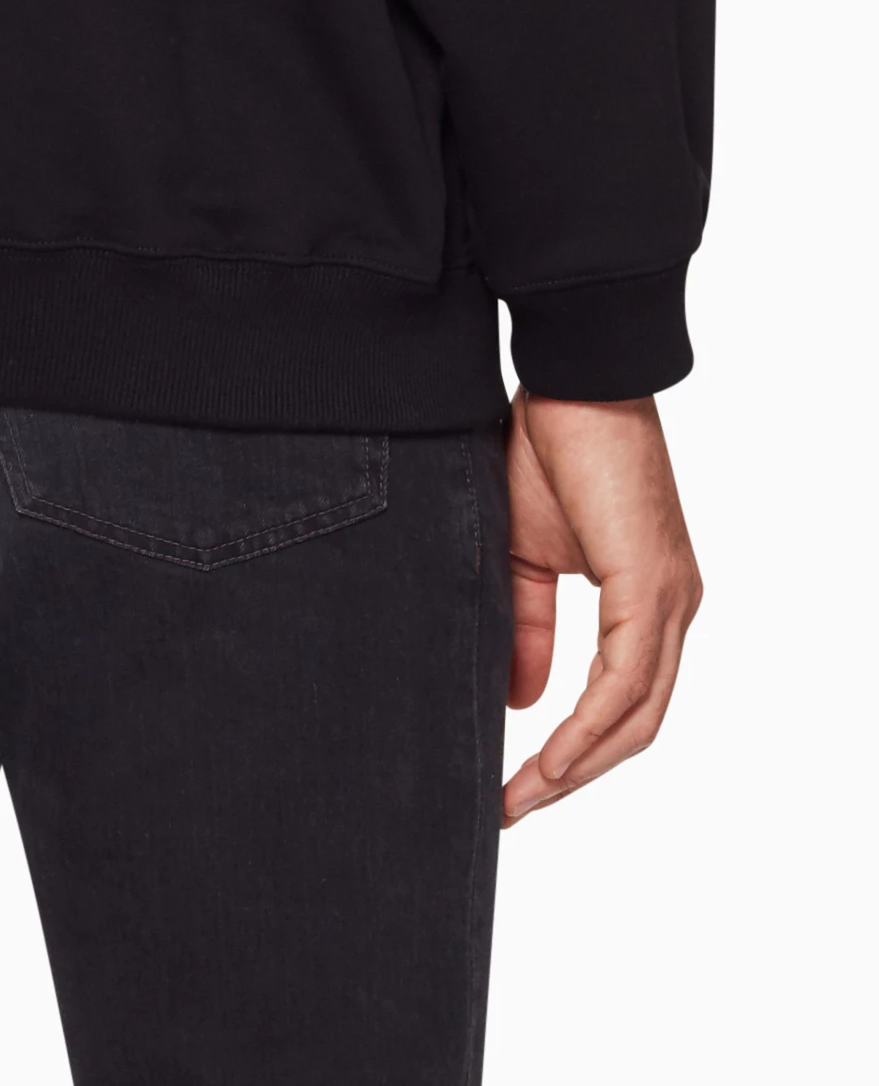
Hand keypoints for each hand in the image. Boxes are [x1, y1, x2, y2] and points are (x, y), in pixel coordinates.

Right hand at [503, 389, 700, 824]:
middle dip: (575, 777)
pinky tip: (550, 757)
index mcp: (650, 600)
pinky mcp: (652, 586)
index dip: (575, 752)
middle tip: (515, 809)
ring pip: (637, 714)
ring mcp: (670, 599)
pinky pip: (625, 681)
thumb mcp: (525, 554)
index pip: (624, 702)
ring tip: (523, 797)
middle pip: (637, 725)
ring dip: (579, 765)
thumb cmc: (550, 447)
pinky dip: (587, 728)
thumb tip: (525, 702)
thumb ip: (529, 627)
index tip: (519, 788)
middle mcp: (674, 608)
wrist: (571, 378)